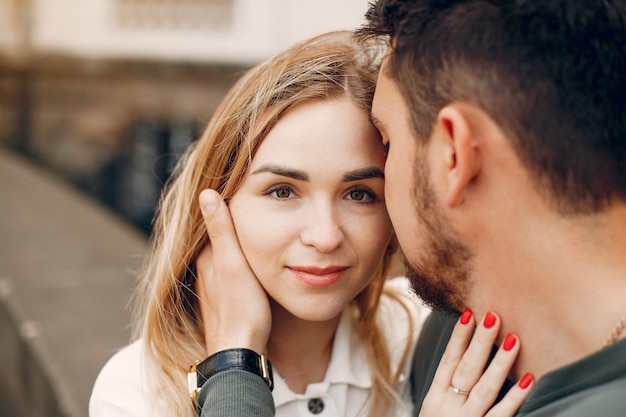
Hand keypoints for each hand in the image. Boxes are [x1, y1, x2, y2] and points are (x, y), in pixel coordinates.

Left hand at [195, 189, 271, 355]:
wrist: (240, 352)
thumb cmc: (241, 308)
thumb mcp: (234, 264)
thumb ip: (221, 230)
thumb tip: (206, 193)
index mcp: (206, 256)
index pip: (214, 222)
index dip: (229, 206)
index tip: (246, 190)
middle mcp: (205, 270)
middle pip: (219, 238)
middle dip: (234, 224)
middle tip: (255, 207)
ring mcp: (213, 286)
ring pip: (224, 256)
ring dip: (237, 243)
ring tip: (257, 230)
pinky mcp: (223, 300)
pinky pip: (229, 272)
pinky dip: (239, 262)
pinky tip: (252, 264)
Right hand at [419, 310, 533, 416]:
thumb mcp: (434, 411)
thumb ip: (449, 392)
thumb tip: (468, 363)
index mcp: (435, 397)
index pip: (448, 360)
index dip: (458, 337)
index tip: (468, 313)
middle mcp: (448, 406)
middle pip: (466, 368)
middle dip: (480, 341)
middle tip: (493, 316)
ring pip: (485, 388)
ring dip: (500, 362)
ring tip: (513, 339)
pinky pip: (501, 414)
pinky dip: (515, 397)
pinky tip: (528, 380)